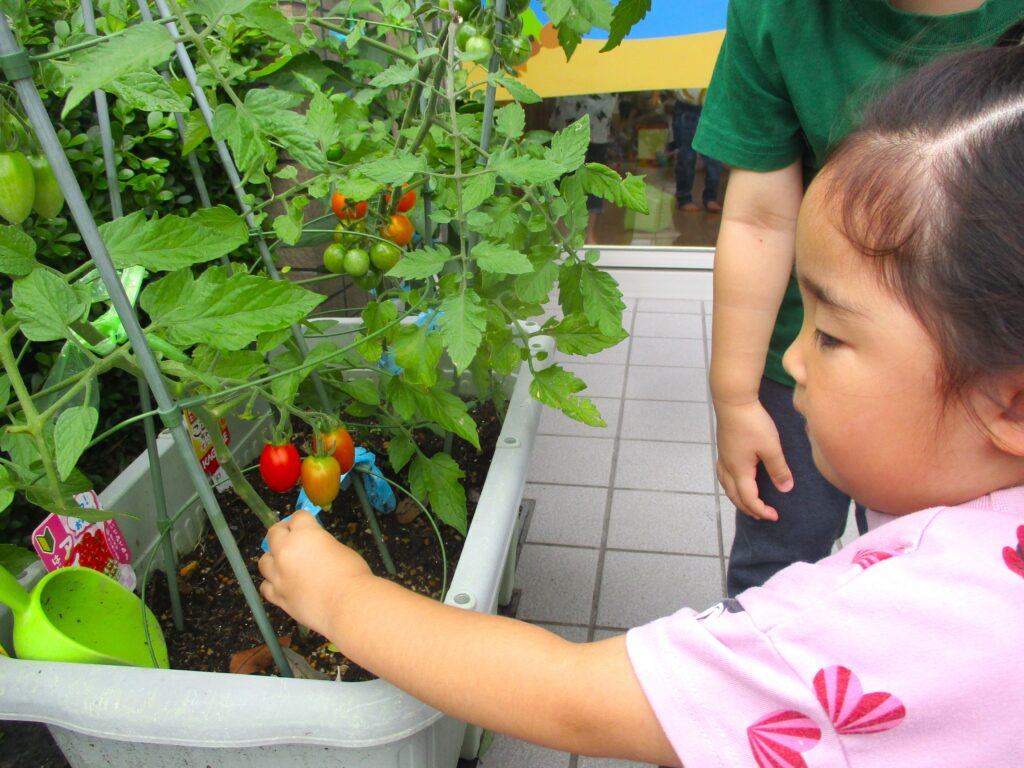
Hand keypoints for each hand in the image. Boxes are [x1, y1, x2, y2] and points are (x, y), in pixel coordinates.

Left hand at [258, 510, 372, 638]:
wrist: (348, 605)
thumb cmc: (352, 574)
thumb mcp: (340, 549)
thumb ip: (322, 545)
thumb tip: (316, 549)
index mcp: (305, 534)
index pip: (298, 517)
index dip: (304, 520)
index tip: (307, 524)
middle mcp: (286, 551)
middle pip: (273, 534)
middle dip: (282, 533)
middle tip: (292, 538)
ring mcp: (279, 575)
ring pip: (264, 561)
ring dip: (273, 559)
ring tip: (284, 563)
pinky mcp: (278, 596)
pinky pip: (266, 587)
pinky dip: (272, 583)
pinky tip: (281, 584)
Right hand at [714, 400, 792, 520]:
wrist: (733, 401)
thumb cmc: (752, 423)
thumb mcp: (771, 447)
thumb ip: (778, 469)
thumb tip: (785, 489)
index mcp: (739, 470)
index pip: (749, 498)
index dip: (761, 510)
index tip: (775, 516)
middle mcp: (727, 467)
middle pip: (734, 495)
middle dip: (748, 508)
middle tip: (762, 515)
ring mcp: (723, 457)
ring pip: (726, 485)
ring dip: (737, 497)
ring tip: (747, 502)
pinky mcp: (723, 448)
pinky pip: (723, 474)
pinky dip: (730, 484)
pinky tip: (736, 479)